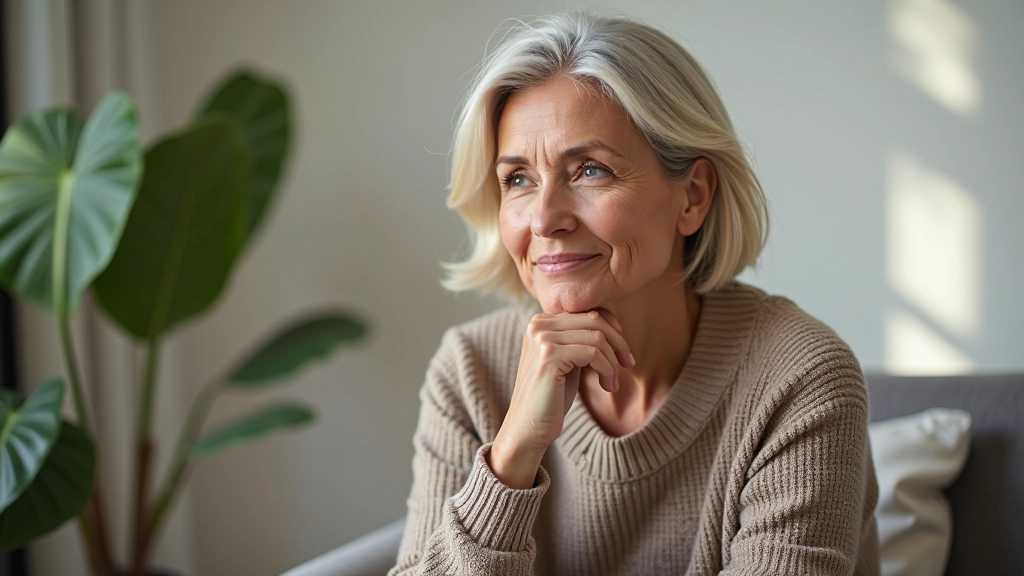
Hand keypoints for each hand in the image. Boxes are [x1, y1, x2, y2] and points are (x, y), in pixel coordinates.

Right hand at [489, 309, 633, 487]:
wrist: (528, 428)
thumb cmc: (551, 397)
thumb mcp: (568, 360)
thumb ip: (580, 340)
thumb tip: (612, 323)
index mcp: (541, 322)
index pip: (587, 311)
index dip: (612, 328)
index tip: (623, 352)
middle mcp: (538, 325)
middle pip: (594, 320)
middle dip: (618, 342)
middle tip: (628, 364)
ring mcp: (542, 339)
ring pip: (597, 337)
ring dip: (612, 362)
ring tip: (612, 383)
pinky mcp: (549, 356)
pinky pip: (593, 353)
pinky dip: (607, 369)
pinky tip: (607, 386)